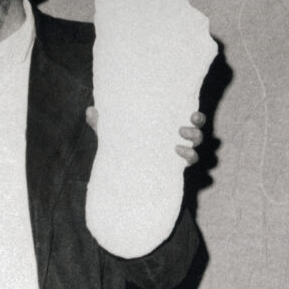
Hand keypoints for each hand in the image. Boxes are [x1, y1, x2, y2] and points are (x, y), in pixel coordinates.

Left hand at [85, 107, 204, 166]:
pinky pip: (190, 171)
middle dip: (195, 132)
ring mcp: (178, 159)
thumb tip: (90, 110)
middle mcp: (177, 142)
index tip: (192, 114)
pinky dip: (188, 165)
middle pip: (198, 135)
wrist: (125, 178)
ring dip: (192, 150)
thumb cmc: (125, 147)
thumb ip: (103, 124)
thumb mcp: (114, 135)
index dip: (196, 117)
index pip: (189, 120)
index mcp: (167, 128)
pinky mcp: (175, 172)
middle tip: (181, 129)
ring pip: (197, 153)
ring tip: (177, 148)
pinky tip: (178, 163)